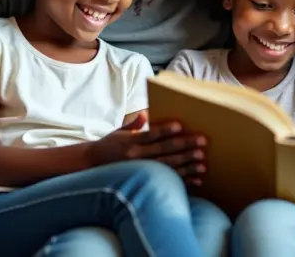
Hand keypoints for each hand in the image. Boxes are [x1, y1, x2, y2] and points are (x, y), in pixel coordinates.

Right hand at [88, 112, 206, 185]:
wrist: (91, 166)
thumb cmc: (109, 145)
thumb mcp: (118, 132)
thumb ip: (133, 124)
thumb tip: (145, 113)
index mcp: (131, 142)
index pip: (151, 135)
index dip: (165, 130)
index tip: (180, 126)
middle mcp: (136, 157)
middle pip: (164, 151)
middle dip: (184, 147)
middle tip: (202, 144)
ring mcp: (141, 171)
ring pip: (168, 168)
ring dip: (187, 166)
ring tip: (202, 164)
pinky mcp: (144, 181)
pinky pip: (166, 181)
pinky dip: (183, 181)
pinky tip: (196, 180)